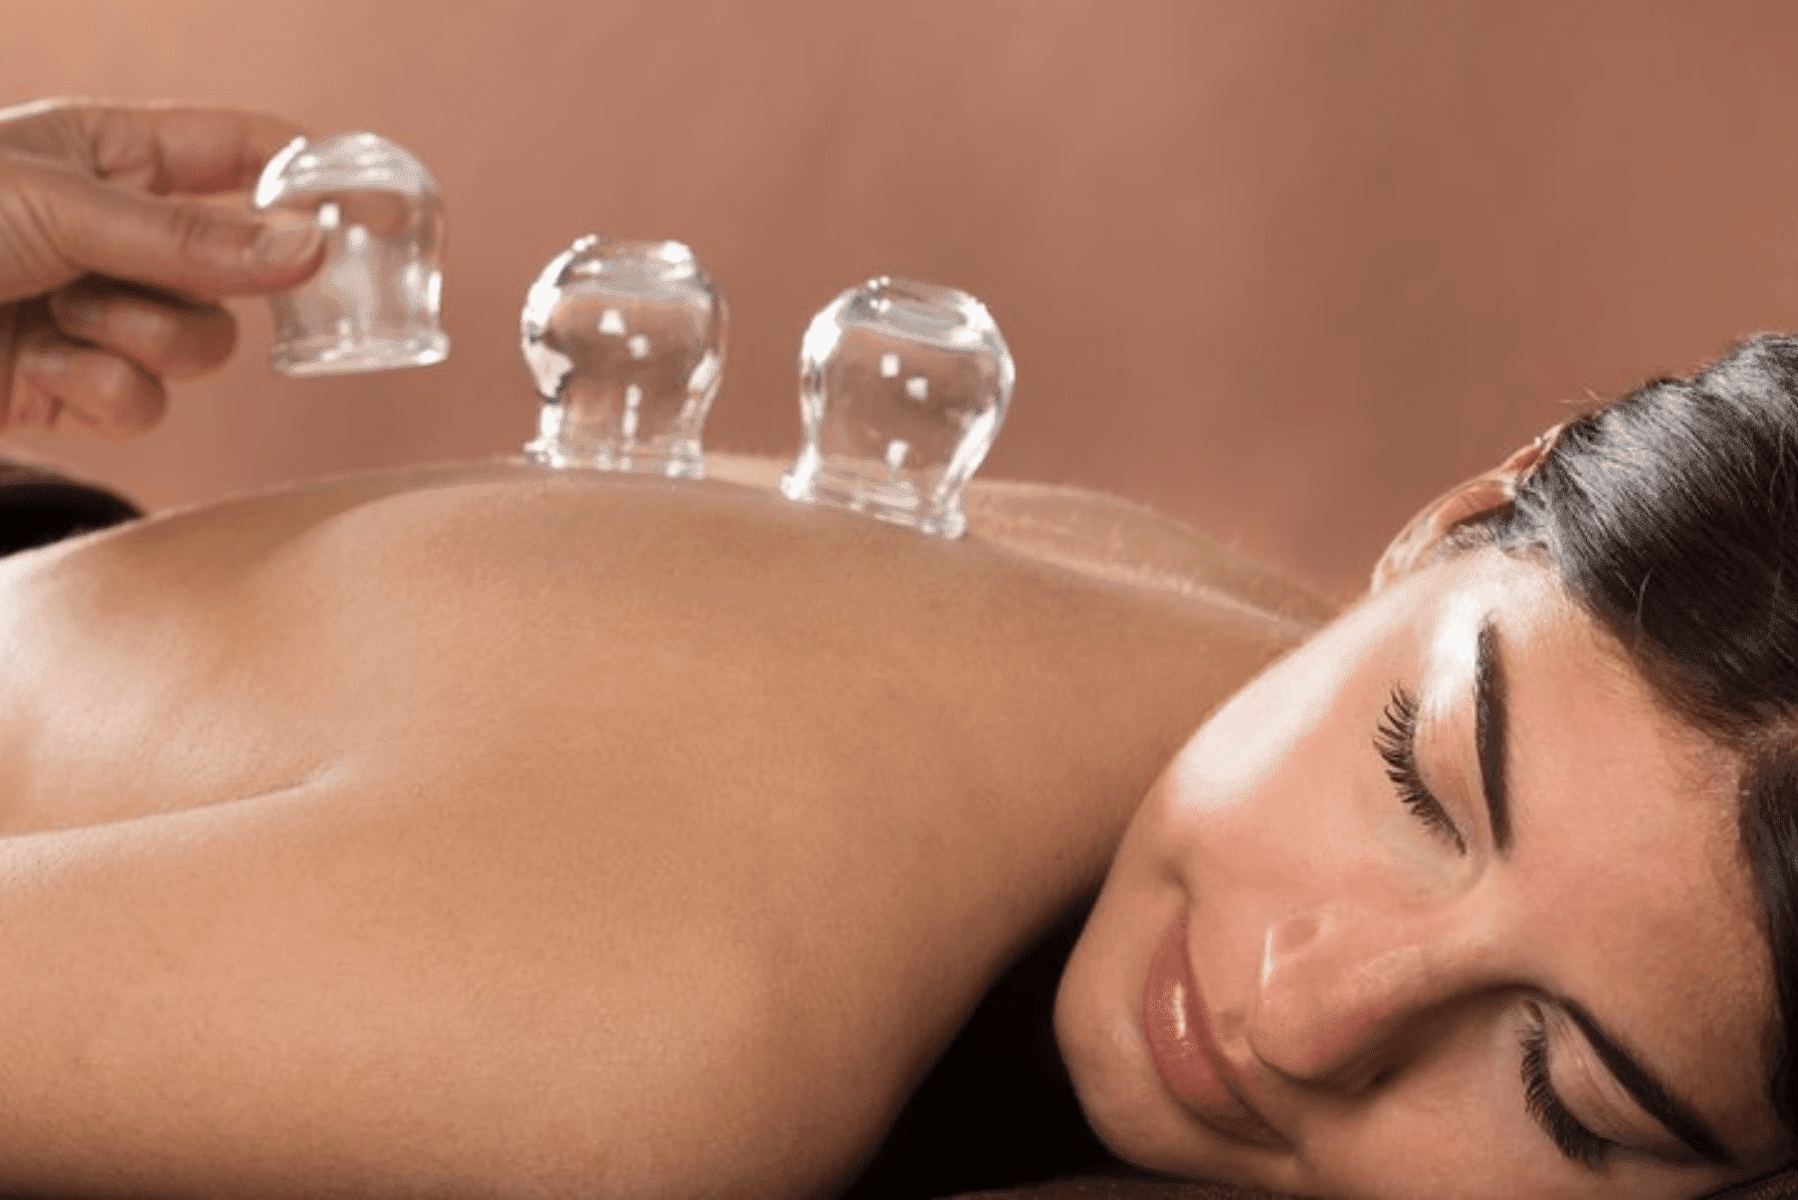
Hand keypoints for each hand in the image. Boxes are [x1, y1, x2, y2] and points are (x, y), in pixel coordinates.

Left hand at [0, 98, 325, 438]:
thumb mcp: (64, 207)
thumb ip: (193, 239)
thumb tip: (314, 250)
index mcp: (111, 158)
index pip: (237, 152)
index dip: (305, 177)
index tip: (377, 213)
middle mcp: (118, 236)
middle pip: (237, 271)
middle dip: (200, 283)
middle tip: (158, 274)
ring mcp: (103, 317)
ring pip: (202, 345)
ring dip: (139, 336)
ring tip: (60, 317)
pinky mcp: (78, 391)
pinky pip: (148, 405)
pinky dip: (100, 390)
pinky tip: (38, 365)